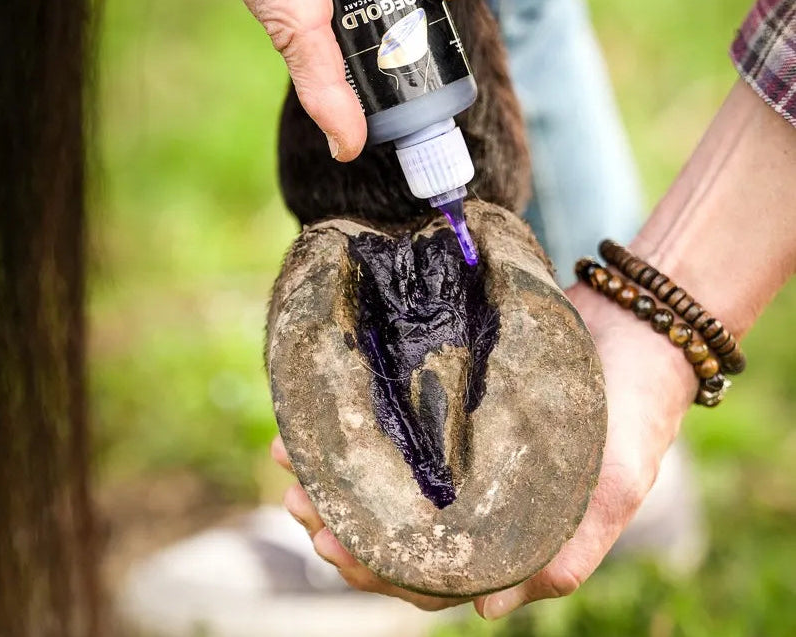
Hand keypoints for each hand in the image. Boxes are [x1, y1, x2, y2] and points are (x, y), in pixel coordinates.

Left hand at [272, 281, 696, 617]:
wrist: (641, 326)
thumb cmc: (638, 412)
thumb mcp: (616, 487)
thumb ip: (568, 553)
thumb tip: (486, 609)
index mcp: (512, 530)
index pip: (433, 574)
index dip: (377, 570)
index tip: (330, 545)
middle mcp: (481, 495)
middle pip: (399, 530)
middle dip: (342, 524)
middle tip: (299, 501)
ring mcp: (465, 450)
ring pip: (392, 480)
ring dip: (341, 478)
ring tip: (294, 459)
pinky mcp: (456, 404)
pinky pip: (402, 425)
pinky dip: (364, 427)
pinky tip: (325, 415)